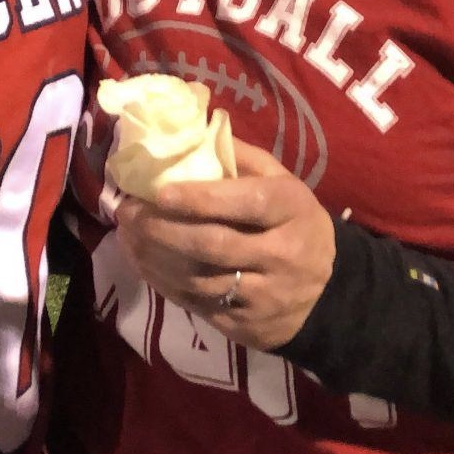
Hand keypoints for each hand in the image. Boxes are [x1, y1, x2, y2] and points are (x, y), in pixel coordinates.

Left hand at [111, 138, 336, 351]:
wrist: (328, 293)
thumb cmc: (294, 224)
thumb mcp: (283, 184)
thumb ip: (242, 158)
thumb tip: (192, 129)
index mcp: (291, 209)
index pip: (244, 202)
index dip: (199, 198)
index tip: (159, 191)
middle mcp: (281, 255)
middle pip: (212, 244)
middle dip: (161, 228)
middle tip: (125, 212)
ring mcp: (264, 294)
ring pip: (198, 278)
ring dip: (153, 257)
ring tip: (125, 236)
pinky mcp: (246, 324)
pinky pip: (196, 303)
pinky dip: (162, 282)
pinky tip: (143, 262)